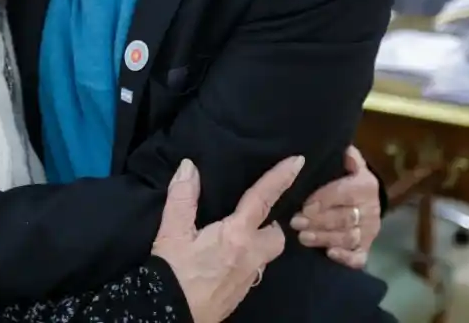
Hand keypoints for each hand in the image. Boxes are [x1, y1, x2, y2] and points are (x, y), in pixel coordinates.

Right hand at [152, 155, 302, 322]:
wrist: (170, 317)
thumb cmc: (173, 274)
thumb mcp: (172, 232)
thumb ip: (182, 197)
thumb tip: (189, 166)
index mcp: (236, 236)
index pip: (263, 200)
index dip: (280, 178)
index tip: (298, 162)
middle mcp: (251, 257)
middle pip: (276, 237)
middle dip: (271, 224)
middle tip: (253, 216)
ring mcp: (248, 279)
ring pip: (265, 256)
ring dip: (258, 243)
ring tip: (237, 237)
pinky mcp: (240, 295)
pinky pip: (252, 272)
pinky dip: (246, 261)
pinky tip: (226, 260)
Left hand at [289, 146, 381, 268]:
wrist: (362, 203)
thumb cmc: (345, 181)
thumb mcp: (347, 166)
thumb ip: (348, 158)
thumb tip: (346, 149)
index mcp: (366, 186)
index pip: (345, 193)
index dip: (324, 199)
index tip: (304, 205)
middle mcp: (372, 210)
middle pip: (345, 218)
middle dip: (319, 221)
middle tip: (296, 222)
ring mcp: (369, 232)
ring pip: (348, 237)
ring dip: (325, 238)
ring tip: (303, 237)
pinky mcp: (365, 250)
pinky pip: (359, 258)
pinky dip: (345, 258)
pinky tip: (329, 254)